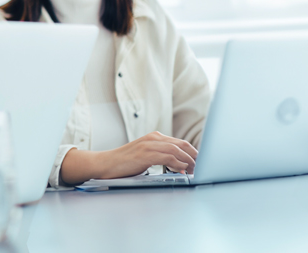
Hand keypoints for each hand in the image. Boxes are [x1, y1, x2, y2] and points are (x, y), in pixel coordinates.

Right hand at [60, 131, 197, 184]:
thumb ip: (160, 157)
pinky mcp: (145, 154)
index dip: (193, 152)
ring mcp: (149, 145)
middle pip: (182, 144)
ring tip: (196, 170)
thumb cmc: (124, 163)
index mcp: (154, 137)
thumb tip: (180, 166)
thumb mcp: (144, 156)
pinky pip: (168, 157)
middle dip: (195, 156)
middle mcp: (153, 138)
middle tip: (203, 167)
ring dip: (189, 161)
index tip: (201, 163)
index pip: (180, 143)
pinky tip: (182, 170)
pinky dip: (178, 164)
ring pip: (177, 150)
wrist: (104, 164)